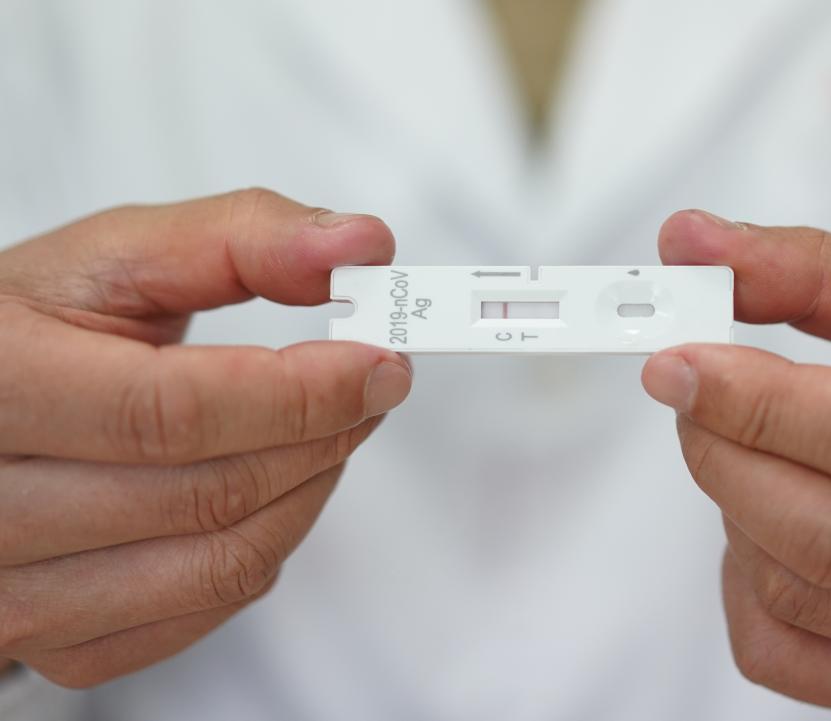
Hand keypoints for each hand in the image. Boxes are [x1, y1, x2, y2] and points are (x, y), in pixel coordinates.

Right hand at [0, 189, 411, 686]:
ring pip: (225, 562)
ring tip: (327, 428)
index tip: (379, 364)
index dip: (299, 394)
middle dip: (323, 434)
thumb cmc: (33, 330)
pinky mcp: (61, 641)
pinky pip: (211, 606)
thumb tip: (358, 242)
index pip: (173, 414)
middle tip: (368, 386)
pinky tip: (274, 486)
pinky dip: (270, 542)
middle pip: (212, 494)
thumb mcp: (116, 260)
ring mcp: (16, 594)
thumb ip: (239, 239)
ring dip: (310, 489)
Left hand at [643, 211, 830, 719]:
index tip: (676, 362)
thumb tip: (692, 243)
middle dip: (725, 453)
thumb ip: (814, 270)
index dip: (758, 403)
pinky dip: (739, 584)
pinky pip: (784, 656)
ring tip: (748, 447)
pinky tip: (763, 525)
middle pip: (829, 535)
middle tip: (695, 395)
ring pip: (797, 595)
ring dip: (733, 508)